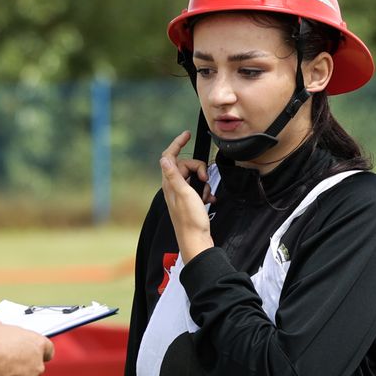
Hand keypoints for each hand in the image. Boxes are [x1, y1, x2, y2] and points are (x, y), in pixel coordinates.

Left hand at [160, 131, 214, 257]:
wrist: (197, 241)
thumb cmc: (191, 220)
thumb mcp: (184, 194)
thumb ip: (174, 175)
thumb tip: (164, 158)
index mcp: (169, 184)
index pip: (169, 157)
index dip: (177, 143)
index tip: (187, 135)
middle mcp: (173, 187)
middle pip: (185, 165)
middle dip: (198, 168)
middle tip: (204, 179)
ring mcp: (181, 194)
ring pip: (193, 176)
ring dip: (203, 181)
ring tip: (207, 193)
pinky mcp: (189, 201)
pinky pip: (198, 188)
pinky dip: (206, 190)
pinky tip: (210, 198)